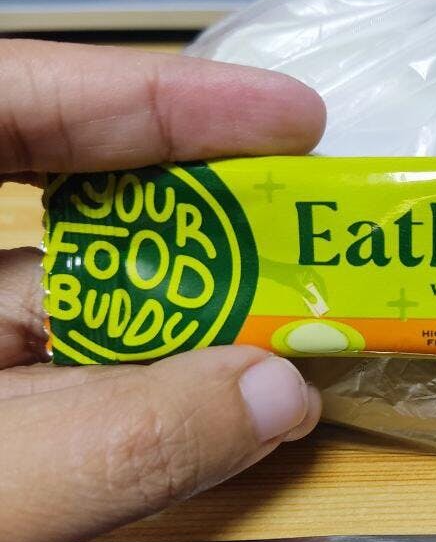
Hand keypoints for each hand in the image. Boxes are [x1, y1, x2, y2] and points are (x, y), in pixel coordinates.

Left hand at [0, 40, 325, 541]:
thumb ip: (116, 443)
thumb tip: (273, 395)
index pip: (6, 105)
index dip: (153, 97)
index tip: (282, 117)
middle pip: (46, 207)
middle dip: (185, 229)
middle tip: (299, 238)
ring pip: (47, 307)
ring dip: (163, 331)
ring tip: (273, 345)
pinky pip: (34, 375)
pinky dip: (114, 393)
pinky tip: (190, 411)